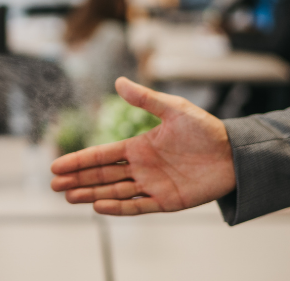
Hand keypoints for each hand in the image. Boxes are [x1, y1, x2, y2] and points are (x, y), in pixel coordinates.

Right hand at [51, 77, 234, 214]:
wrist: (235, 153)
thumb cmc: (206, 129)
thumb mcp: (174, 108)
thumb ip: (146, 98)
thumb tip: (118, 82)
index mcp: (139, 146)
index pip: (102, 155)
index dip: (79, 160)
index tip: (57, 165)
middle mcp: (141, 167)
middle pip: (102, 175)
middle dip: (78, 179)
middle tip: (55, 185)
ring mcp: (152, 185)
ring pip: (114, 191)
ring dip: (91, 193)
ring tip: (69, 197)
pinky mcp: (167, 201)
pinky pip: (138, 206)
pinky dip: (118, 207)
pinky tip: (99, 206)